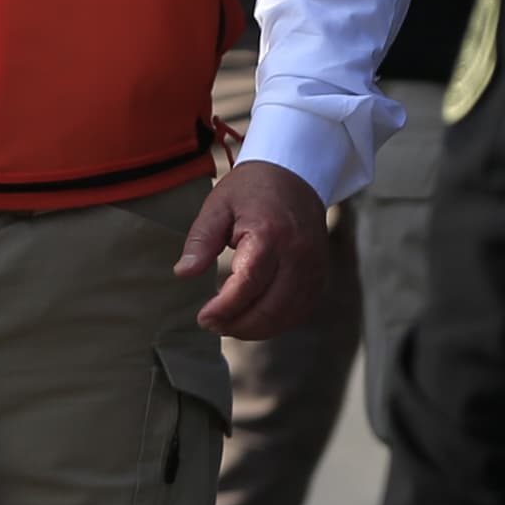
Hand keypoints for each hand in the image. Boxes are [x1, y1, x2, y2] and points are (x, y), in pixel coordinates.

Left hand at [177, 159, 325, 337]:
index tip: (203, 318)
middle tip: (211, 325)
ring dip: (258, 328)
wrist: (295, 176)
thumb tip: (183, 273)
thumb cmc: (251, 190)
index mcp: (270, 235)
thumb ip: (200, 240)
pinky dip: (277, 322)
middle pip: (271, 306)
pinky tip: (254, 321)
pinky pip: (301, 309)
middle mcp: (298, 255)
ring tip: (228, 326)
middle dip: (239, 324)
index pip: (248, 283)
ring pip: (288, 314)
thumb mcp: (217, 206)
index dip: (225, 308)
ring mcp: (314, 267)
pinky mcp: (320, 275)